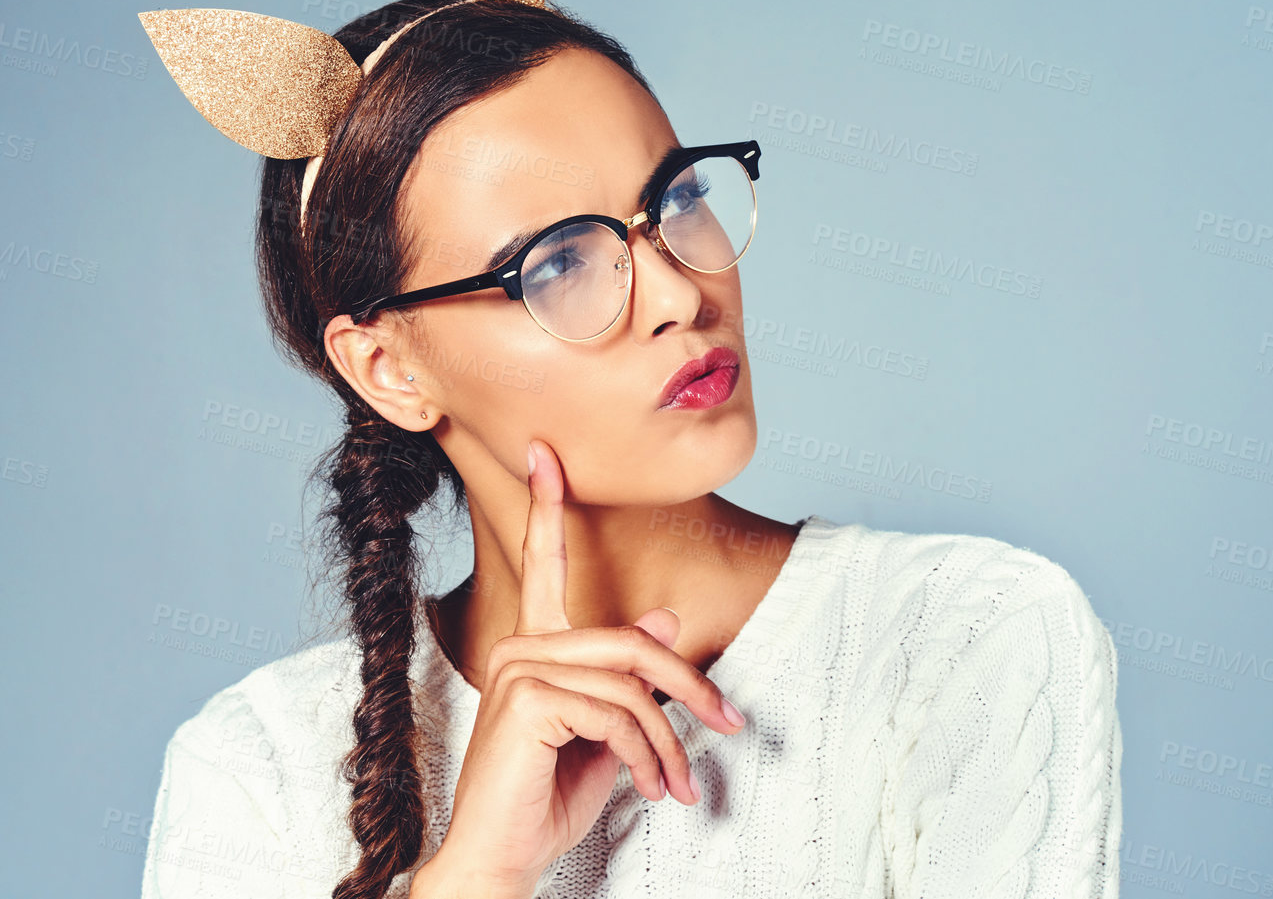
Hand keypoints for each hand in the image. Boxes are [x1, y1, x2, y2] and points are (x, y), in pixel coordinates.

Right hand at [410, 438, 746, 897]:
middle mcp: (523, 644)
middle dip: (689, 685)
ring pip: (632, 682)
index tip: (544, 453)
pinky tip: (645, 786)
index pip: (543, 565)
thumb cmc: (549, 799)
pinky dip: (645, 753)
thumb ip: (629, 679)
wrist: (503, 859)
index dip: (547, 507)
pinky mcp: (527, 697)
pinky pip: (616, 711)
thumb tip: (663, 619)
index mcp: (537, 645)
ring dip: (669, 739)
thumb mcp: (607, 735)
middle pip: (632, 641)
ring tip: (678, 785)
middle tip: (730, 722)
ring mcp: (520, 666)